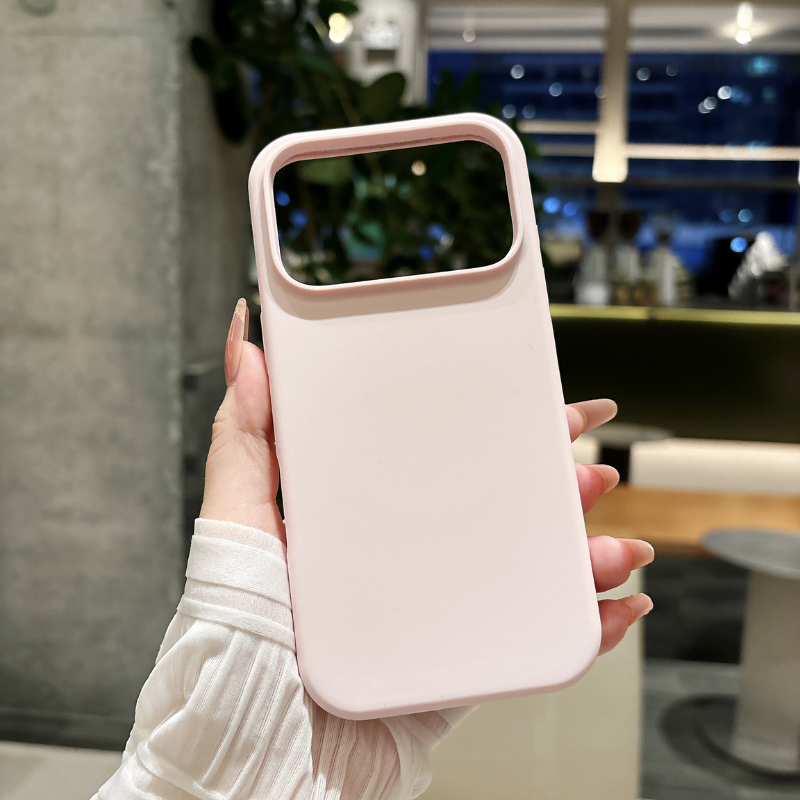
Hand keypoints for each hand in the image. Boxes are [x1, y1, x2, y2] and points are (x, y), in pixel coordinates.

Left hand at [201, 300, 652, 656]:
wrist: (260, 753)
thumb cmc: (236, 640)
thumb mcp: (237, 521)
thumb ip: (245, 436)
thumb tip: (247, 345)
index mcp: (366, 516)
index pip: (441, 455)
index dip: (494, 426)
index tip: (536, 398)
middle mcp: (409, 558)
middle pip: (499, 507)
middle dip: (556, 485)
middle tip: (588, 469)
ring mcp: (440, 610)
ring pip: (529, 568)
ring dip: (584, 552)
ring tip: (611, 543)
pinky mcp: (461, 663)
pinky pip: (533, 640)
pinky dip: (585, 625)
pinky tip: (613, 609)